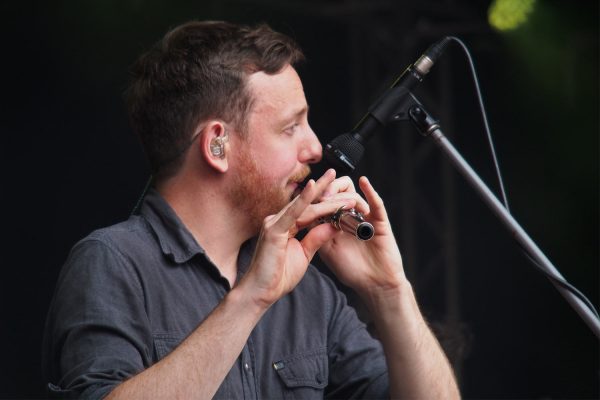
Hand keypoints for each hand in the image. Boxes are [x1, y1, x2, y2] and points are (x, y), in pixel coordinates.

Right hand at [239, 169, 356, 307]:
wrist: (260, 292)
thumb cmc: (277, 276)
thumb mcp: (304, 254)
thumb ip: (316, 238)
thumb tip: (333, 225)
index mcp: (285, 226)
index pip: (308, 210)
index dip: (325, 201)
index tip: (342, 195)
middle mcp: (277, 220)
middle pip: (307, 203)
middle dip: (325, 190)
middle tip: (341, 176)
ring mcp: (273, 223)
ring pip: (304, 207)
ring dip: (324, 198)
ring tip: (340, 188)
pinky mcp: (273, 230)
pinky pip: (293, 213)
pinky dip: (303, 199)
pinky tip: (313, 187)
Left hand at [317, 176, 406, 296]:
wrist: (374, 284)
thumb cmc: (352, 270)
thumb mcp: (328, 250)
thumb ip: (318, 233)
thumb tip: (306, 214)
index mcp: (335, 222)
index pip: (324, 201)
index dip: (316, 196)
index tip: (307, 196)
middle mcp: (350, 216)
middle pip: (339, 191)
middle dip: (329, 191)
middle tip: (322, 198)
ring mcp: (365, 217)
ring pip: (354, 195)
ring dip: (344, 197)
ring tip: (338, 203)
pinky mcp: (380, 222)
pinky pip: (377, 203)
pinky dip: (370, 192)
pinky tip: (364, 183)